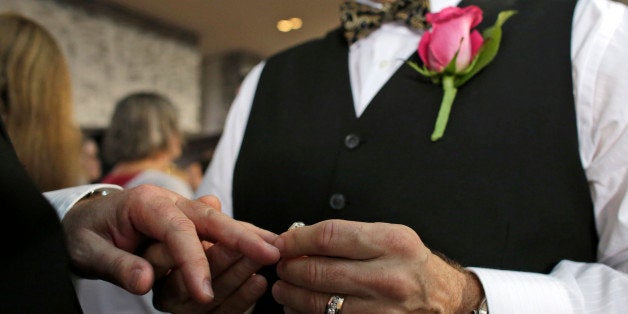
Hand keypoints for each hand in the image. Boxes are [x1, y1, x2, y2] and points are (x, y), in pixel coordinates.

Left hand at [62, 185, 279, 303]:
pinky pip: (218, 228)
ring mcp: (181, 209)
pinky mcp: (188, 222)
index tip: (204, 292)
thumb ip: (116, 265)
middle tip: (268, 253)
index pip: (176, 232)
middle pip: (210, 218)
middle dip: (240, 237)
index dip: (193, 262)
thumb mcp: (87, 249)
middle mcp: (169, 202)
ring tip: (275, 246)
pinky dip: (241, 234)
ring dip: (249, 233)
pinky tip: (261, 240)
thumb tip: (144, 282)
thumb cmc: (83, 233)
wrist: (84, 218)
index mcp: (144, 203)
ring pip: (220, 220)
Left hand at [271, 219, 483, 312]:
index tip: (283, 242)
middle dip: (289, 268)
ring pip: (318, 303)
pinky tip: (301, 308)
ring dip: (291, 296)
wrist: (446, 300)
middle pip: (318, 271)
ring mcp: (383, 310)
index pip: (329, 236)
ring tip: (284, 288)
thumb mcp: (391, 236)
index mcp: (392, 243)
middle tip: (280, 266)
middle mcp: (389, 277)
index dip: (297, 239)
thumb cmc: (413, 265)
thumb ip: (350, 236)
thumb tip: (301, 238)